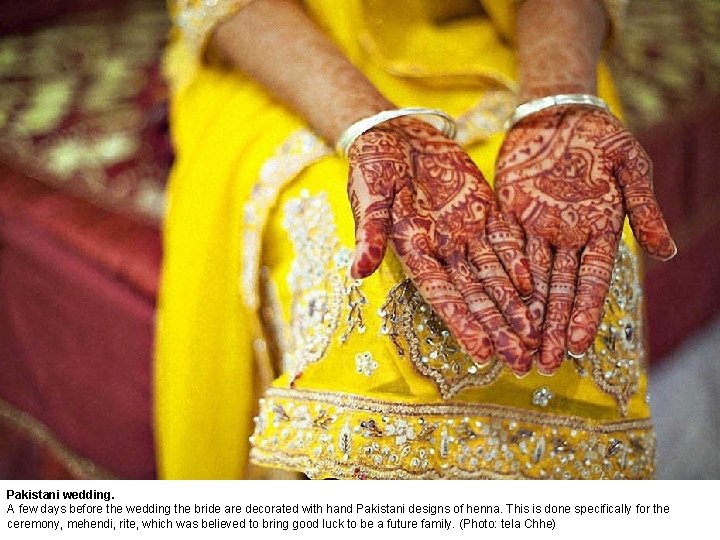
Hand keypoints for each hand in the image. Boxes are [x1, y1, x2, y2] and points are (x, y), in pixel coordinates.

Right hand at [347, 117, 540, 373]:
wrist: (395, 131)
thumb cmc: (373, 163)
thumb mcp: (368, 193)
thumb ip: (370, 231)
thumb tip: (358, 270)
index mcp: (412, 250)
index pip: (442, 294)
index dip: (463, 323)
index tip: (483, 353)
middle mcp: (442, 248)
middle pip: (475, 294)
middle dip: (497, 327)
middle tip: (521, 360)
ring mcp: (464, 231)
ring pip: (494, 274)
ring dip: (514, 304)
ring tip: (535, 335)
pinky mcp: (481, 210)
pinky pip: (504, 241)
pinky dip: (518, 262)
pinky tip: (535, 286)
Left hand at [495, 105, 675, 373]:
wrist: (560, 110)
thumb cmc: (601, 136)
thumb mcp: (629, 167)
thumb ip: (642, 209)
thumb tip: (665, 253)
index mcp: (599, 230)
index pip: (592, 281)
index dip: (585, 313)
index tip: (580, 345)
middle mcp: (567, 238)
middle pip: (558, 290)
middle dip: (553, 327)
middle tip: (545, 364)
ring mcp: (536, 229)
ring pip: (530, 279)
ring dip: (526, 314)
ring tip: (521, 348)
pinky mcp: (508, 215)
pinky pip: (504, 251)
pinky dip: (502, 279)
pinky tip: (497, 307)